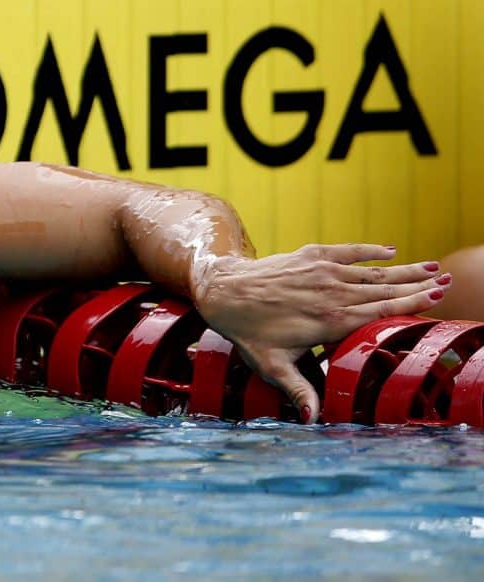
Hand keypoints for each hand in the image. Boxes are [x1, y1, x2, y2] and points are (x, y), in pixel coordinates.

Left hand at [191, 244, 448, 423]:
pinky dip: (369, 249)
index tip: (438, 298)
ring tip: (432, 267)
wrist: (222, 290)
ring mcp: (321, 270)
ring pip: (371, 271)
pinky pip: (346, 250)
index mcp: (331, 321)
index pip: (381, 313)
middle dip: (418, 285)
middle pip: (384, 290)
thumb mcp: (272, 366)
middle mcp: (331, 293)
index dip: (412, 305)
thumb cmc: (248, 332)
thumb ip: (298, 390)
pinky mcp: (310, 254)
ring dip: (402, 269)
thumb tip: (313, 420)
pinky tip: (390, 249)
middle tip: (447, 282)